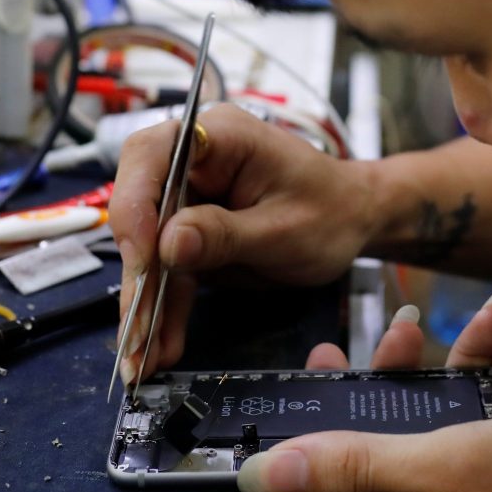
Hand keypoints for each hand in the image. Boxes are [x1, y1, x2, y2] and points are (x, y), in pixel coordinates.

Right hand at [110, 104, 376, 380]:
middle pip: (141, 209)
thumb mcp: (283, 229)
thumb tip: (168, 245)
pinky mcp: (191, 233)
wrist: (355, 221)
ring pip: (150, 250)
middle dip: (138, 272)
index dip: (136, 203)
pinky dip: (164, 310)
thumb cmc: (331, 210)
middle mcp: (193, 162)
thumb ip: (224, 235)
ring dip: (146, 304)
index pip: (152, 153)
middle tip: (136, 327)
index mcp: (218, 136)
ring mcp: (189, 198)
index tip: (145, 256)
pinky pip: (168, 271)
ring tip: (142, 355)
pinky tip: (158, 346)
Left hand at [240, 294, 491, 491]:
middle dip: (404, 363)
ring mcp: (487, 488)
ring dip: (466, 354)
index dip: (332, 399)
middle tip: (410, 321)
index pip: (342, 450)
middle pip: (397, 421)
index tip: (331, 350)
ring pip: (453, 407)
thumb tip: (260, 476)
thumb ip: (353, 465)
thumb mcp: (441, 468)